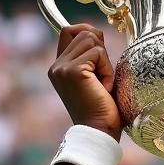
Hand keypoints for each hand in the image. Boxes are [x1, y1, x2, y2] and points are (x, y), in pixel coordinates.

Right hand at [48, 24, 121, 140]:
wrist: (99, 133)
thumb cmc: (102, 110)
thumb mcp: (93, 78)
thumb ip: (89, 57)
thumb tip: (95, 34)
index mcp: (58, 68)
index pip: (68, 31)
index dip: (87, 33)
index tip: (100, 53)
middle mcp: (56, 66)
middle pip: (81, 31)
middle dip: (99, 47)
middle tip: (102, 74)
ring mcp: (62, 68)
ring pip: (90, 38)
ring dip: (104, 60)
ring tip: (103, 83)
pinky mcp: (73, 71)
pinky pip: (98, 53)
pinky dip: (107, 70)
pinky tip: (104, 89)